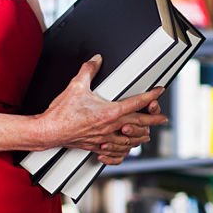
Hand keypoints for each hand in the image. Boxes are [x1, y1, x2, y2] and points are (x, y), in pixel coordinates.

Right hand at [35, 55, 167, 163]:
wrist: (49, 131)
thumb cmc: (61, 113)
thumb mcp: (76, 86)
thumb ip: (88, 71)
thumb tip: (95, 60)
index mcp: (109, 112)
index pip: (137, 103)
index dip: (151, 96)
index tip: (158, 92)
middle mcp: (109, 127)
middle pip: (140, 124)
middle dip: (154, 120)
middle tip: (163, 118)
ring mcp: (104, 139)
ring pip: (130, 141)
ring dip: (141, 137)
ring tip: (147, 133)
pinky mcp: (96, 146)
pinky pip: (116, 152)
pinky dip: (123, 150)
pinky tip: (125, 149)